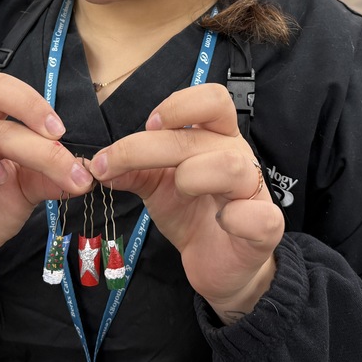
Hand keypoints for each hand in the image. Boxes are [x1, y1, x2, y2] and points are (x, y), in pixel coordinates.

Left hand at [89, 83, 282, 323]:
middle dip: (148, 147)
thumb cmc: (192, 213)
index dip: (179, 105)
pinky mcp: (266, 227)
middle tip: (111, 164)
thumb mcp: (157, 187)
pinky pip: (257, 216)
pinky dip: (235, 218)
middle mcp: (239, 156)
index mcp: (216, 137)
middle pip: (202, 135)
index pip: (212, 98)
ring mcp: (255, 190)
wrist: (219, 262)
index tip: (148, 125)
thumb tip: (96, 163)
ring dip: (191, 176)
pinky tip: (220, 221)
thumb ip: (132, 170)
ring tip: (178, 192)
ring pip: (230, 167)